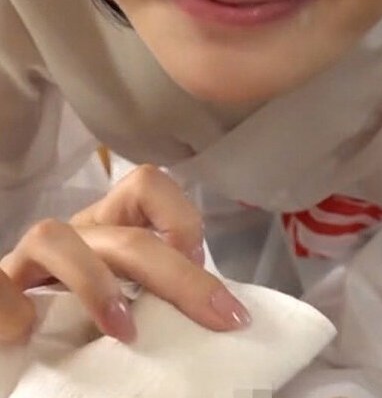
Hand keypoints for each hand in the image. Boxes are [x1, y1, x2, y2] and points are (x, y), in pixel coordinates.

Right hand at [0, 165, 250, 344]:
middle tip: (218, 317)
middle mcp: (76, 233)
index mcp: (111, 227)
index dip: (181, 219)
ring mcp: (31, 259)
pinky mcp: (0, 285)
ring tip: (123, 330)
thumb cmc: (86, 314)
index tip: (203, 269)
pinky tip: (27, 329)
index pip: (148, 186)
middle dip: (177, 276)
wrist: (21, 326)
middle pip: (125, 234)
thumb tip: (223, 312)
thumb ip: (163, 291)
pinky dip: (11, 306)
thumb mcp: (134, 295)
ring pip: (54, 235)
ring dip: (95, 283)